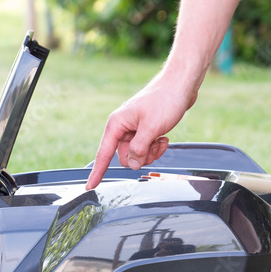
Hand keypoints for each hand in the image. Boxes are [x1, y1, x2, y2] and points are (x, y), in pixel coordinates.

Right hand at [85, 72, 197, 189]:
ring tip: (161, 140)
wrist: (180, 84)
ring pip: (137, 154)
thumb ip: (139, 149)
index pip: (104, 154)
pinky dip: (155, 147)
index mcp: (116, 124)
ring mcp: (133, 129)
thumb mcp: (151, 128)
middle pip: (124, 157)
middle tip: (154, 145)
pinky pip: (145, 148)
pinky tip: (164, 138)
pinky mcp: (144, 130)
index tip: (90, 186)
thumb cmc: (165, 100)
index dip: (97, 172)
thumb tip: (133, 165)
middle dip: (140, 157)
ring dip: (151, 153)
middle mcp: (121, 127)